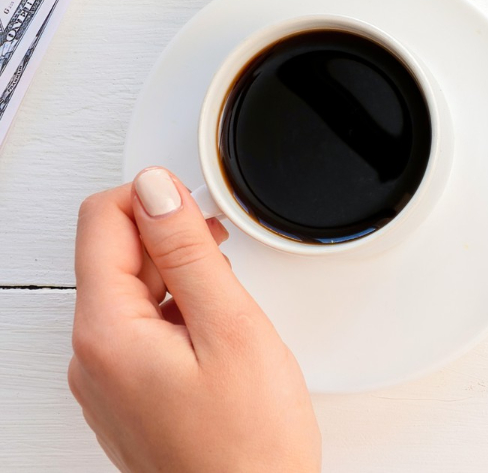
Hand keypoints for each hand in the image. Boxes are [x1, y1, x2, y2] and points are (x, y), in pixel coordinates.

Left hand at [70, 167, 319, 472]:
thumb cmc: (249, 443)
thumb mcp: (231, 328)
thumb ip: (188, 252)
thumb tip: (157, 190)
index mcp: (107, 333)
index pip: (103, 221)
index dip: (155, 197)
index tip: (200, 203)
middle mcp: (92, 358)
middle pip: (113, 257)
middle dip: (167, 236)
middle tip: (223, 246)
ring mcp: (106, 382)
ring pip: (129, 294)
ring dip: (176, 276)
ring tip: (228, 297)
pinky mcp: (128, 399)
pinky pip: (140, 334)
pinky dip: (177, 315)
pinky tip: (218, 331)